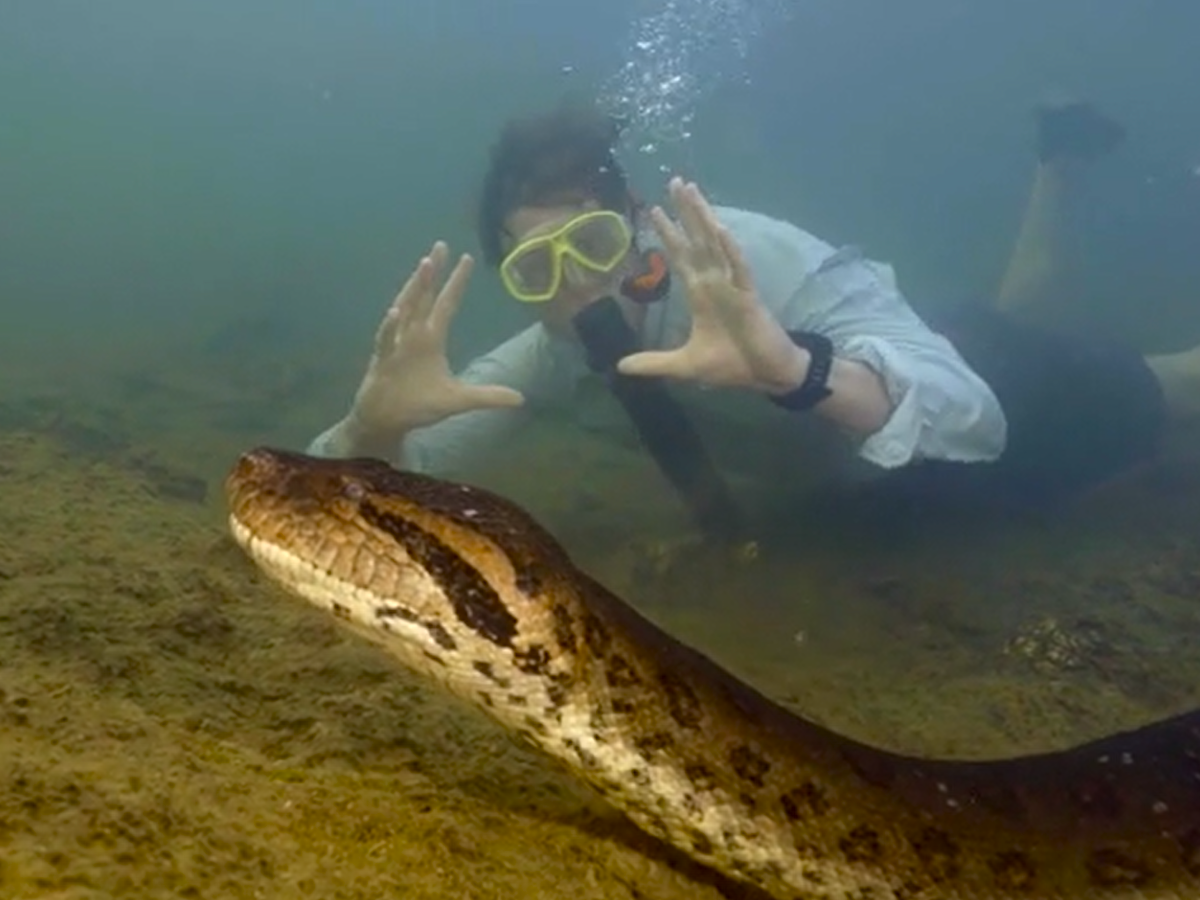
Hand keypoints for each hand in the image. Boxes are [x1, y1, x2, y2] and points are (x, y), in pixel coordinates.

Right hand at [345, 242, 522, 442]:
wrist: (388, 420)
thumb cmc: (419, 404)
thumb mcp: (459, 400)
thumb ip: (487, 396)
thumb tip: (521, 399)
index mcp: (432, 338)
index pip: (447, 304)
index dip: (456, 282)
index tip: (466, 257)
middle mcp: (414, 335)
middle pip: (424, 297)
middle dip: (433, 272)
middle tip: (441, 246)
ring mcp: (396, 345)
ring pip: (405, 309)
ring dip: (415, 288)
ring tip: (425, 265)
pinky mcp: (382, 361)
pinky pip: (385, 341)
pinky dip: (390, 327)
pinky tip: (395, 312)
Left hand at [617, 178, 806, 394]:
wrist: (767, 375)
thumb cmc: (731, 365)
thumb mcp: (684, 366)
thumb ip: (653, 363)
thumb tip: (619, 366)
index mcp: (701, 294)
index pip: (681, 257)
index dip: (669, 233)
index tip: (654, 209)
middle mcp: (716, 282)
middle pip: (697, 240)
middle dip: (686, 211)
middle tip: (674, 181)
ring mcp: (733, 286)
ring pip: (716, 244)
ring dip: (704, 217)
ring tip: (693, 191)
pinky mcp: (750, 297)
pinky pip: (739, 268)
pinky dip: (731, 250)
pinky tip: (721, 229)